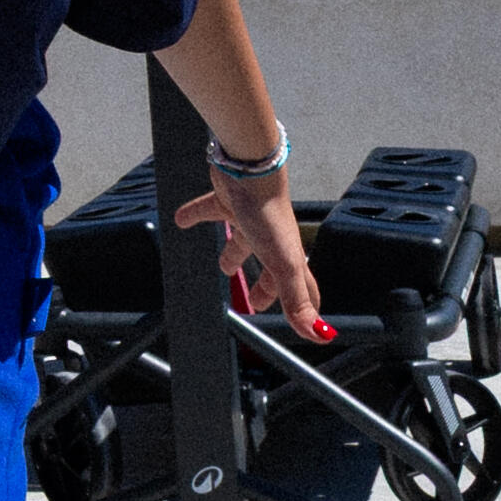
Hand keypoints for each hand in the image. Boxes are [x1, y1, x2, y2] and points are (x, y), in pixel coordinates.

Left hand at [179, 166, 323, 338]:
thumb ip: (297, 300)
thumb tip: (319, 333)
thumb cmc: (268, 212)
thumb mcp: (284, 265)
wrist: (249, 168)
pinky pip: (209, 211)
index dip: (303, 305)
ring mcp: (250, 219)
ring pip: (241, 241)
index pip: (301, 287)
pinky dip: (195, 215)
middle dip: (263, 287)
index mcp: (287, 256)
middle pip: (269, 268)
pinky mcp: (228, 201)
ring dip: (232, 255)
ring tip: (222, 268)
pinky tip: (181, 220)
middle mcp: (271, 239)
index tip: (304, 320)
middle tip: (253, 304)